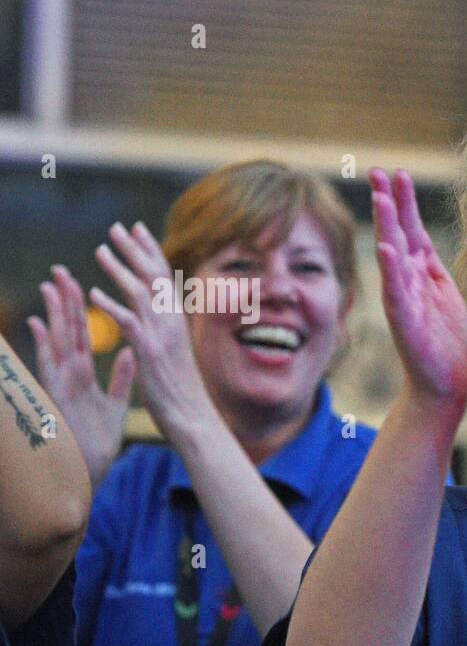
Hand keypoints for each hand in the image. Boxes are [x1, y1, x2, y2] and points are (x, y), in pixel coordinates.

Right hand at [30, 265, 135, 485]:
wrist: (89, 469)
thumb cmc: (98, 440)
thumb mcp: (116, 403)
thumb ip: (122, 377)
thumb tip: (132, 353)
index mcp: (84, 374)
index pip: (84, 334)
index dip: (83, 308)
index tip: (82, 281)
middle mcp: (70, 374)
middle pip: (68, 331)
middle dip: (65, 301)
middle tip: (61, 270)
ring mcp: (61, 384)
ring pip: (57, 342)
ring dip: (53, 314)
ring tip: (51, 286)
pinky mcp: (56, 397)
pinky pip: (48, 367)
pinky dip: (43, 346)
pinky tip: (38, 324)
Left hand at [80, 222, 217, 443]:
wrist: (194, 418)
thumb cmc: (183, 392)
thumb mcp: (175, 354)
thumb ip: (164, 332)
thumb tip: (154, 319)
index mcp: (178, 321)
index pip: (165, 277)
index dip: (151, 251)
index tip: (138, 230)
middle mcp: (172, 323)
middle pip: (153, 277)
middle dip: (135, 250)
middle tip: (117, 227)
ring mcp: (162, 337)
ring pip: (141, 294)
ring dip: (119, 270)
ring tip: (100, 250)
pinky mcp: (150, 353)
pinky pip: (129, 323)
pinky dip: (111, 306)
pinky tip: (94, 294)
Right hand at [369, 169, 466, 416]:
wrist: (445, 385)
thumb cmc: (446, 342)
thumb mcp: (444, 294)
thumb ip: (431, 268)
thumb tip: (421, 240)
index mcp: (421, 274)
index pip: (410, 229)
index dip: (404, 202)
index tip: (397, 172)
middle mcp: (408, 282)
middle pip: (396, 234)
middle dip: (389, 203)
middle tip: (378, 171)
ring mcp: (404, 301)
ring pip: (392, 258)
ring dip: (386, 227)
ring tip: (381, 198)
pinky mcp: (405, 324)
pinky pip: (396, 293)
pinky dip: (391, 271)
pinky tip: (385, 250)